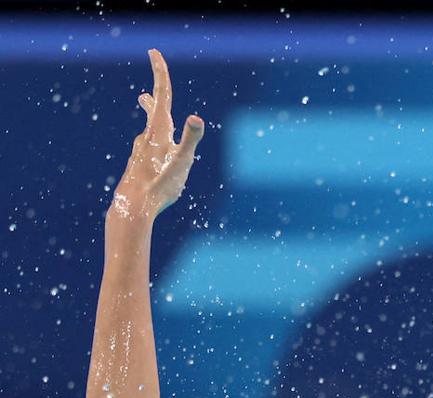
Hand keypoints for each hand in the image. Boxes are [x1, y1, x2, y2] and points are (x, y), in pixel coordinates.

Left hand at [111, 49, 204, 220]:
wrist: (134, 207)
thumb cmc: (159, 186)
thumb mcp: (181, 163)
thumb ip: (190, 139)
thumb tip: (196, 118)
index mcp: (160, 132)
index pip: (162, 97)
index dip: (160, 73)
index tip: (154, 52)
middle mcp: (148, 138)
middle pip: (153, 110)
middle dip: (156, 91)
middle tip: (153, 75)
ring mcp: (142, 151)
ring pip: (148, 127)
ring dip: (151, 112)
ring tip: (147, 104)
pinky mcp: (139, 165)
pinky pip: (147, 145)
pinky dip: (151, 137)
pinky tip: (150, 146)